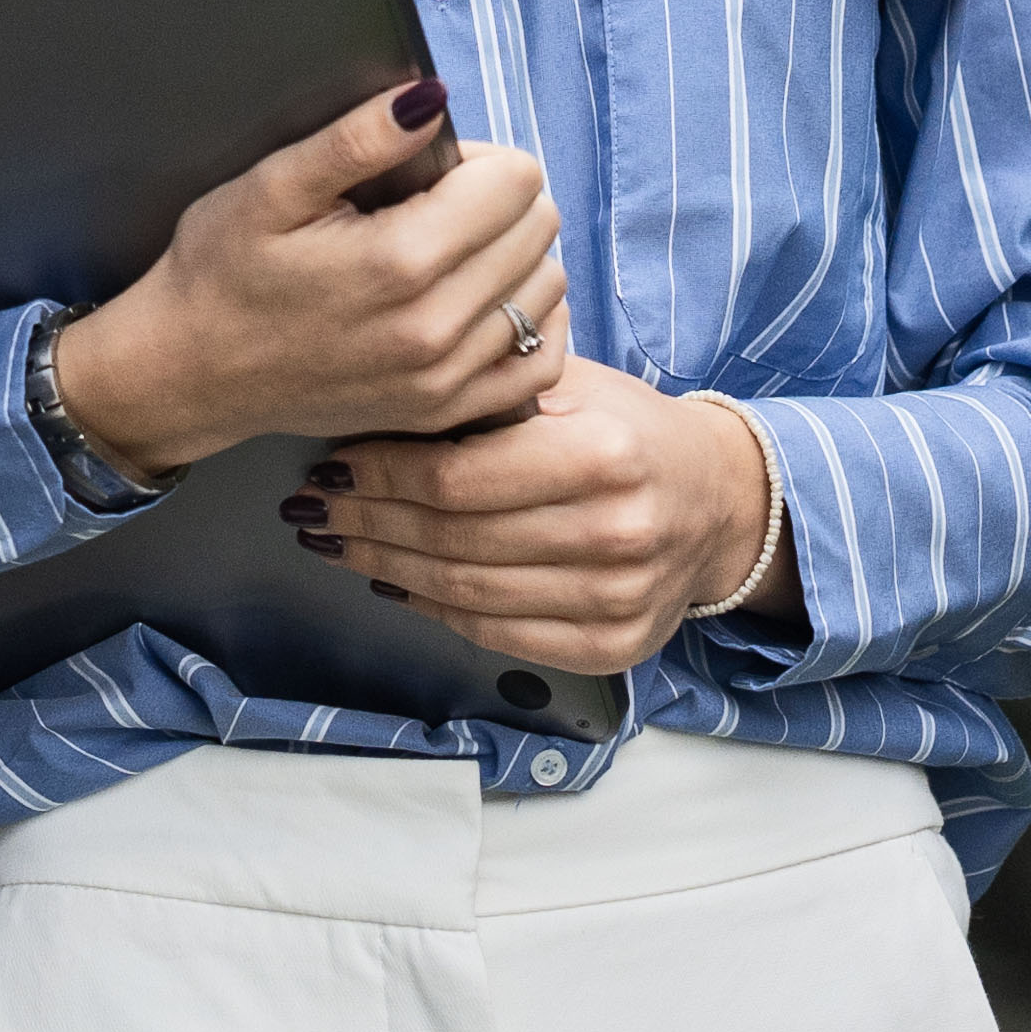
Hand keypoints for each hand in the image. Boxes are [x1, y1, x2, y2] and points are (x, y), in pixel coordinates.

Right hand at [44, 87, 563, 480]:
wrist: (188, 373)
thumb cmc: (221, 274)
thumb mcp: (270, 187)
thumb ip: (356, 139)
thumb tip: (430, 99)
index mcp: (398, 262)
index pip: (516, 179)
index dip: (475, 158)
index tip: (427, 173)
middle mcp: (435, 328)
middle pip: (538, 227)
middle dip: (496, 201)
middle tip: (432, 209)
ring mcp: (445, 380)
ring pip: (547, 288)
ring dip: (514, 258)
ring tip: (451, 254)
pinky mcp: (445, 413)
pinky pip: (542, 360)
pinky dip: (526, 323)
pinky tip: (483, 303)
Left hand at [284, 357, 782, 676]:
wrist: (718, 501)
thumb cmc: (629, 432)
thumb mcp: (571, 385)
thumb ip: (489, 394)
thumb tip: (378, 406)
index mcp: (604, 455)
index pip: (455, 477)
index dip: (378, 474)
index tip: (331, 464)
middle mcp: (616, 532)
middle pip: (452, 539)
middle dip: (365, 522)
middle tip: (312, 507)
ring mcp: (618, 599)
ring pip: (465, 594)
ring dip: (384, 568)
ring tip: (336, 543)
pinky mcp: (613, 646)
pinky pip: (498, 635)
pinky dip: (434, 610)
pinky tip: (395, 583)